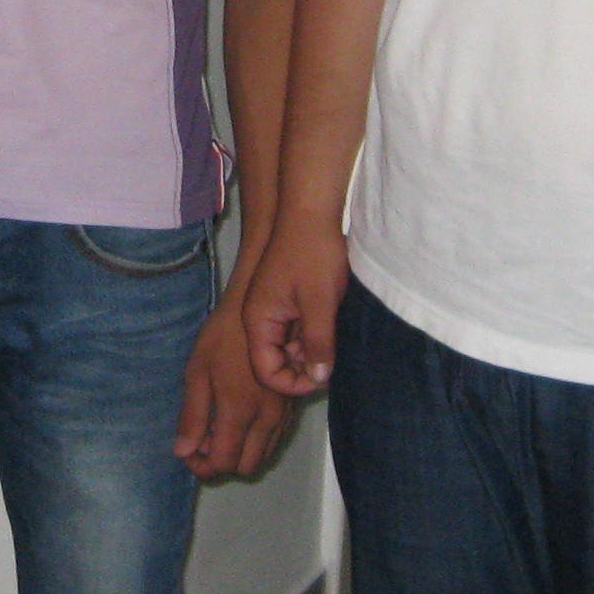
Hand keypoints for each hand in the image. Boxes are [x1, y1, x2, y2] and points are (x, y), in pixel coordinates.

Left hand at [177, 298, 294, 479]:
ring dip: (240, 452)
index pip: (223, 462)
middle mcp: (266, 418)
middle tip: (202, 441)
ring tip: (218, 428)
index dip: (202, 466)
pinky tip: (239, 420)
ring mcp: (283, 413)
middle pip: (246, 466)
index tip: (188, 452)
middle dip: (221, 461)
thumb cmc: (222, 337)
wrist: (258, 309)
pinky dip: (256, 441)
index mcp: (240, 410)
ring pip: (263, 456)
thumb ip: (192, 416)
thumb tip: (184, 452)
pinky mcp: (292, 406)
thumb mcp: (197, 372)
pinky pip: (275, 439)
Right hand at [244, 216, 350, 397]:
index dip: (293, 383)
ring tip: (335, 341)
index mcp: (258, 321)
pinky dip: (313, 335)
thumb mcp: (320, 304)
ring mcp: (273, 309)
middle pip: (276, 362)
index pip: (267, 371)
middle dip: (304, 367)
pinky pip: (296, 331)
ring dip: (312, 351)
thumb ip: (319, 344)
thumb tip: (320, 379)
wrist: (312, 211)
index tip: (323, 378)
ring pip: (289, 347)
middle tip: (334, 360)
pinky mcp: (287, 301)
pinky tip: (332, 326)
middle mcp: (260, 319)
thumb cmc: (313, 255)